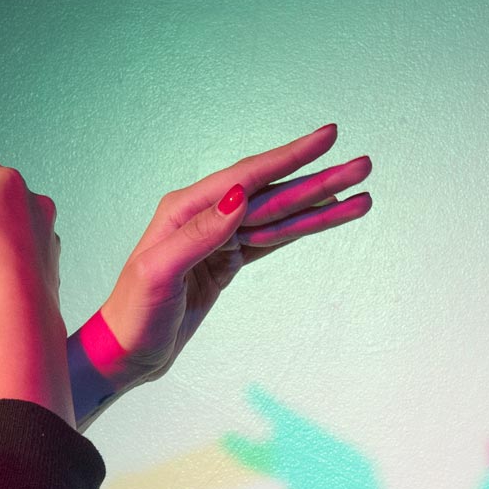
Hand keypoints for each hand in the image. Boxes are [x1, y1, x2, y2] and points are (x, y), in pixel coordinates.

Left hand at [89, 123, 372, 388]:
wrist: (126, 350)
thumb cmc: (135, 312)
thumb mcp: (160, 273)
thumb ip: (199, 235)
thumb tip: (237, 197)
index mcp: (186, 208)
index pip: (247, 176)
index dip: (290, 156)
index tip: (328, 137)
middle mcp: (206, 215)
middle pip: (273, 192)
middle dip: (319, 179)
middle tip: (363, 165)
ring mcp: (220, 238)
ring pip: (280, 215)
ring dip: (320, 205)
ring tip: (361, 194)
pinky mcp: (229, 261)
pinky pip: (273, 238)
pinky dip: (303, 227)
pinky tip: (330, 217)